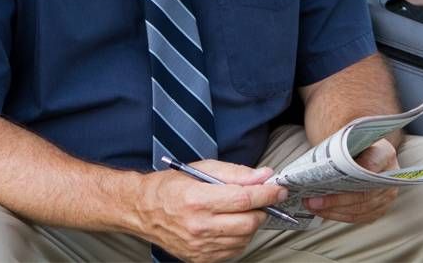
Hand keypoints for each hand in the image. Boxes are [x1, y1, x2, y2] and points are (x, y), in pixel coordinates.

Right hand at [133, 160, 287, 262]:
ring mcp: (199, 246)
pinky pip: (232, 251)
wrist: (143, 210)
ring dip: (251, 224)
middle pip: (248, 222)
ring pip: (243, 239)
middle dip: (262, 210)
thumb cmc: (171, 186)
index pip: (243, 198)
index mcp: (198, 200)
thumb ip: (235, 173)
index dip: (266, 194)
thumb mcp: (202, 169)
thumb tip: (263, 176)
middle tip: (261, 200)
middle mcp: (199, 226)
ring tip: (241, 211)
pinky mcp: (200, 258)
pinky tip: (230, 226)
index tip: (279, 189)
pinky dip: (239, 238)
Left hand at [304, 138, 398, 223]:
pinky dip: (338, 215)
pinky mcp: (378, 209)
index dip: (352, 174)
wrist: (362, 151)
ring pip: (359, 209)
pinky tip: (322, 211)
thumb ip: (339, 149)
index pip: (371, 165)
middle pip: (363, 194)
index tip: (330, 180)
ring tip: (312, 205)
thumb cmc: (353, 145)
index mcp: (384, 153)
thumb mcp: (349, 139)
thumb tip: (316, 166)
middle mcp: (390, 176)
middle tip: (312, 200)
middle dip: (335, 199)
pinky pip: (358, 217)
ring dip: (333, 210)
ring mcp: (386, 196)